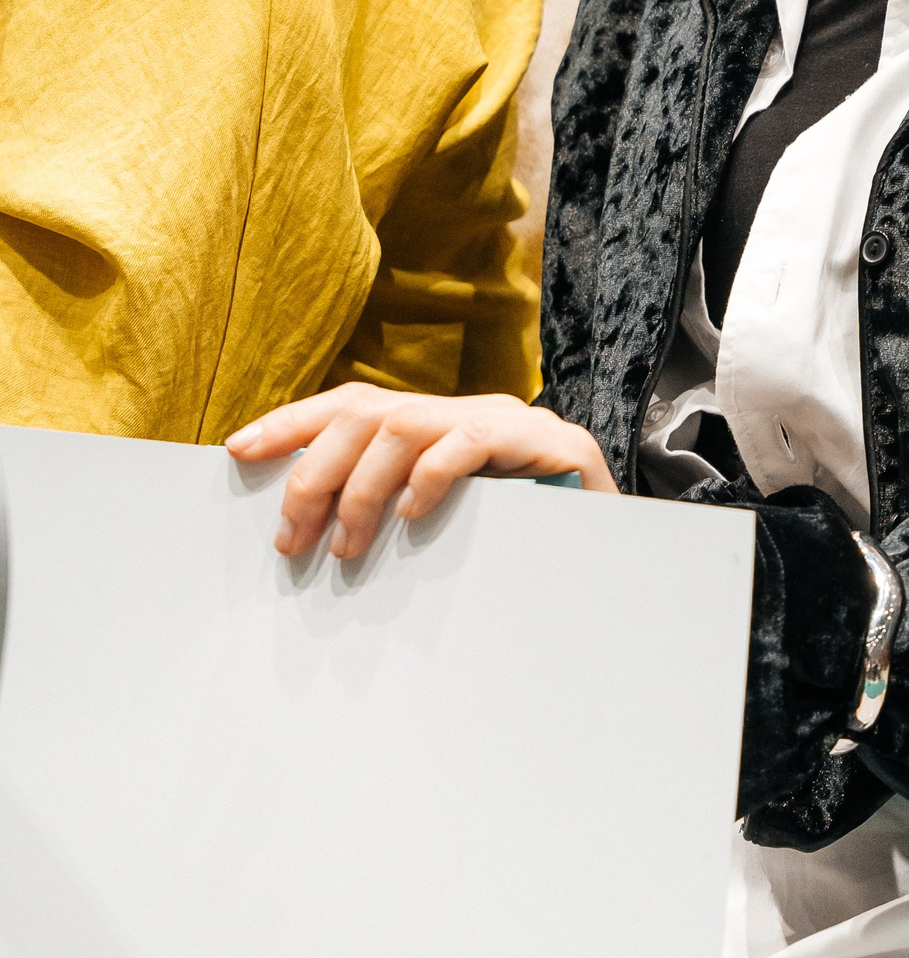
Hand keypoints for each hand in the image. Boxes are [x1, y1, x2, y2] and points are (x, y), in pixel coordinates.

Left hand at [227, 385, 616, 560]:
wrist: (623, 553)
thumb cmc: (524, 545)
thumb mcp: (446, 528)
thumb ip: (393, 516)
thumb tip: (305, 535)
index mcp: (437, 426)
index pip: (351, 405)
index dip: (292, 423)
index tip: (237, 451)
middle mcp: (466, 412)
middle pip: (367, 413)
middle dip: (313, 472)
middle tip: (290, 540)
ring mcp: (507, 423)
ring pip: (406, 425)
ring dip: (360, 486)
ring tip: (343, 546)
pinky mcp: (549, 444)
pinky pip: (473, 441)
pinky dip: (433, 474)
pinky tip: (414, 512)